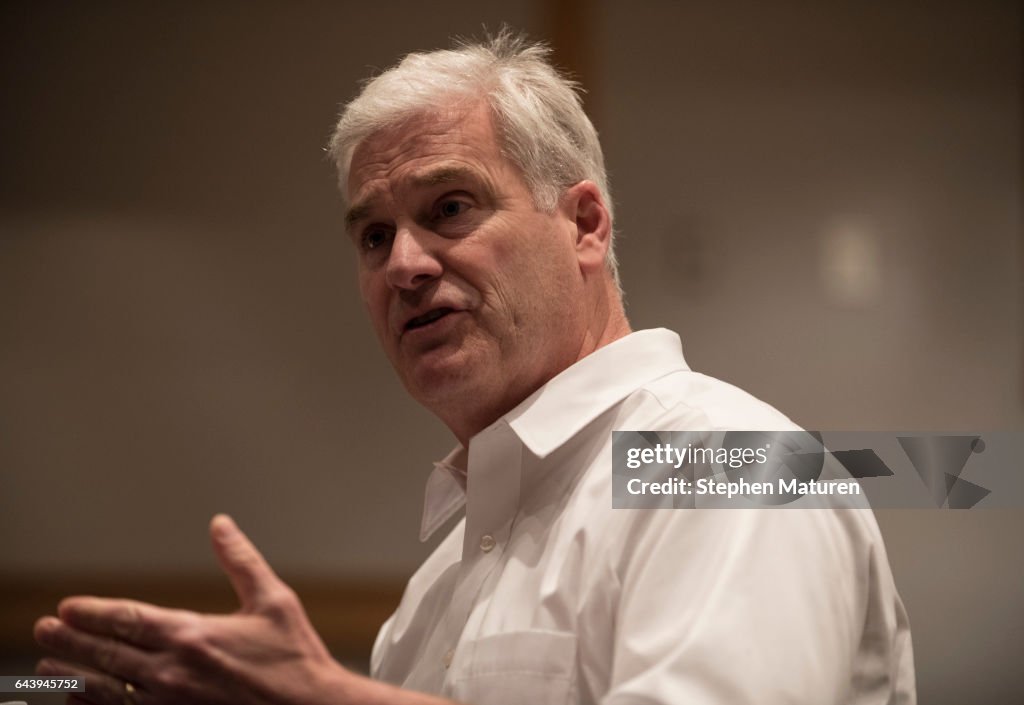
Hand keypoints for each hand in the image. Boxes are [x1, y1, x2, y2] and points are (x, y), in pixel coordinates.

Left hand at [34, 514, 350, 704]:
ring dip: (74, 677)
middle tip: (43, 632)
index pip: (127, 619)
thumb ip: (241, 561)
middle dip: (70, 642)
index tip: (67, 607)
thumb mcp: (274, 601)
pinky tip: (80, 702)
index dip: (92, 612)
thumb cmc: (295, 661)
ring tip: (50, 669)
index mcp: (193, 636)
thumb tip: (221, 525)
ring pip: (107, 690)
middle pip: (106, 654)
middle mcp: (173, 673)